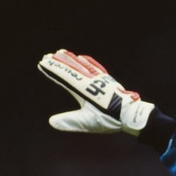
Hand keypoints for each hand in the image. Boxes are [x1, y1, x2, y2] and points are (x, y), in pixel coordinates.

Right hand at [38, 49, 154, 135]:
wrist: (132, 115)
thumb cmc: (110, 119)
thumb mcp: (88, 122)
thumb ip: (69, 121)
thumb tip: (51, 121)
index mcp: (85, 89)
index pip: (65, 76)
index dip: (53, 69)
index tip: (43, 62)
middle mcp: (92, 80)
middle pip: (73, 68)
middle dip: (59, 62)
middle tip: (47, 55)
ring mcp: (101, 79)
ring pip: (83, 65)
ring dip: (71, 59)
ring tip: (62, 52)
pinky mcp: (108, 81)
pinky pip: (95, 67)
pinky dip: (87, 61)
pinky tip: (83, 58)